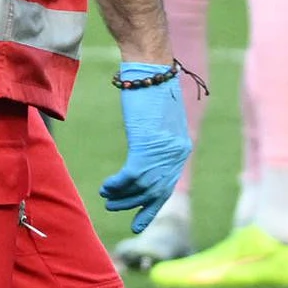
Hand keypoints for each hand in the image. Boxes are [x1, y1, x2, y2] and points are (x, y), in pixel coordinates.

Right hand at [99, 62, 193, 230]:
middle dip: (135, 204)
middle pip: (157, 190)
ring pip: (144, 186)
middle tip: (115, 208)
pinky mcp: (147, 144)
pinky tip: (107, 186)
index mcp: (181, 147)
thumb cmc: (150, 85)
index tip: (139, 220)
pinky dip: (118, 184)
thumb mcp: (158, 117)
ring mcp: (163, 149)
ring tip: (107, 199)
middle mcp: (176, 152)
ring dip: (123, 196)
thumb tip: (147, 149)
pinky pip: (133, 175)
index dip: (152, 204)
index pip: (167, 185)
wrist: (149, 68)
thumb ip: (157, 137)